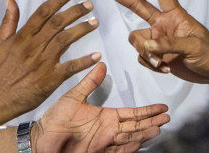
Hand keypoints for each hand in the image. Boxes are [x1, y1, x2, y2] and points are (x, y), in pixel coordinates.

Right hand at [0, 0, 100, 120]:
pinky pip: (70, 68)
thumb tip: (10, 0)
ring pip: (65, 40)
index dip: (58, 0)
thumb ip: (8, 21)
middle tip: (89, 4)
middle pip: (57, 23)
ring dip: (82, 29)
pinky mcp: (49, 80)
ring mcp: (43, 63)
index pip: (43, 12)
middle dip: (75, 11)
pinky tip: (96, 55)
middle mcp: (34, 47)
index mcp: (22, 37)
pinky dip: (84, 61)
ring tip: (95, 22)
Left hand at [33, 62, 169, 152]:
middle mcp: (108, 131)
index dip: (147, 111)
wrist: (41, 139)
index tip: (162, 107)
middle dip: (151, 122)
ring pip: (129, 139)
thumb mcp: (74, 97)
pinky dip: (128, 148)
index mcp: (105, 117)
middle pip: (135, 126)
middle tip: (166, 118)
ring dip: (144, 134)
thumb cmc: (55, 119)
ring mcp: (104, 143)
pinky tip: (139, 143)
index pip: (131, 113)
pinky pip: (117, 151)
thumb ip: (90, 82)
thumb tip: (101, 64)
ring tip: (158, 128)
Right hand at [98, 0, 208, 84]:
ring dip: (145, 53)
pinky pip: (142, 57)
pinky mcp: (155, 55)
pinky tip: (165, 68)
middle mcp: (162, 23)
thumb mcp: (195, 46)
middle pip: (137, 6)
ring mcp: (157, 39)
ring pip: (136, 40)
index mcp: (174, 15)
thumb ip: (171, 44)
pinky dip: (150, 64)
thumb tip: (149, 45)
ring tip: (161, 62)